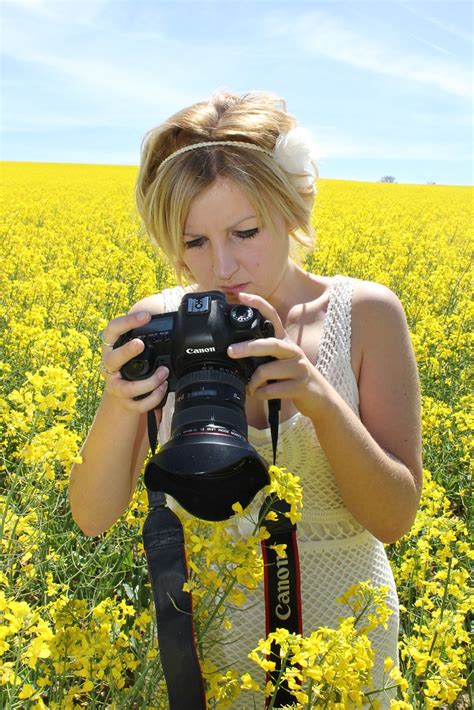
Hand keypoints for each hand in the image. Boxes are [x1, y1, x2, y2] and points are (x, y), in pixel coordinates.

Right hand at [100, 311, 168, 412]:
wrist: (122, 396)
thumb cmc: (130, 366)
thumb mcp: (132, 349)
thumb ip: (143, 335)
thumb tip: (163, 314)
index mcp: (111, 348)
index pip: (112, 330)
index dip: (127, 321)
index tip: (146, 316)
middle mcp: (110, 367)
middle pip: (112, 359)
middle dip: (126, 351)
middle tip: (140, 344)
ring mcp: (116, 386)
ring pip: (126, 388)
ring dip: (148, 381)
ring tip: (164, 373)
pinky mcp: (126, 403)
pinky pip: (138, 404)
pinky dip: (153, 397)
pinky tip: (163, 388)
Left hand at [227, 293, 327, 420]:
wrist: (320, 398)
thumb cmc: (294, 377)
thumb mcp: (281, 360)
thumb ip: (264, 353)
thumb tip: (236, 351)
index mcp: (285, 342)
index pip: (273, 316)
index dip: (258, 304)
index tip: (242, 296)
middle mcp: (293, 352)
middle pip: (270, 344)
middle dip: (249, 347)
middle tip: (231, 351)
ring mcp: (299, 368)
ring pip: (267, 370)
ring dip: (254, 381)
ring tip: (251, 387)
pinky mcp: (300, 386)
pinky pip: (272, 389)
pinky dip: (261, 394)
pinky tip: (261, 394)